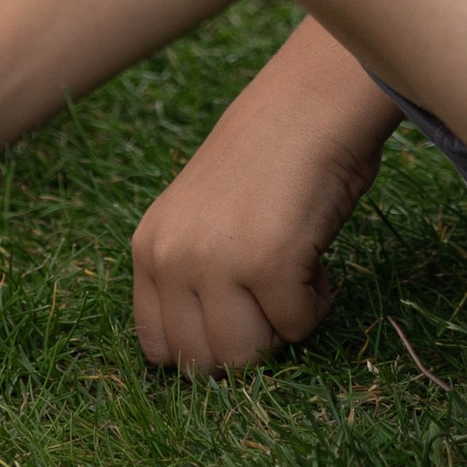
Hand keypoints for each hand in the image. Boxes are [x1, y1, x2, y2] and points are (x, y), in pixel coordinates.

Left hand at [130, 26, 400, 373]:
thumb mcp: (201, 218)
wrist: (310, 102)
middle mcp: (172, 258)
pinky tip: (317, 261)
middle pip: (203, 364)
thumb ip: (190, 275)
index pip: (158, 349)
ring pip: (247, 357)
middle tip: (272, 299)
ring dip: (280, 328)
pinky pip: (298, 326)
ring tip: (293, 279)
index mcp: (149, 248)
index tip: (241, 321)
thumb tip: (212, 357)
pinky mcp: (268, 262)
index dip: (206, 347)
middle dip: (248, 344)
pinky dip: (317, 303)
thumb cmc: (268, 158)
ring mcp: (217, 262)